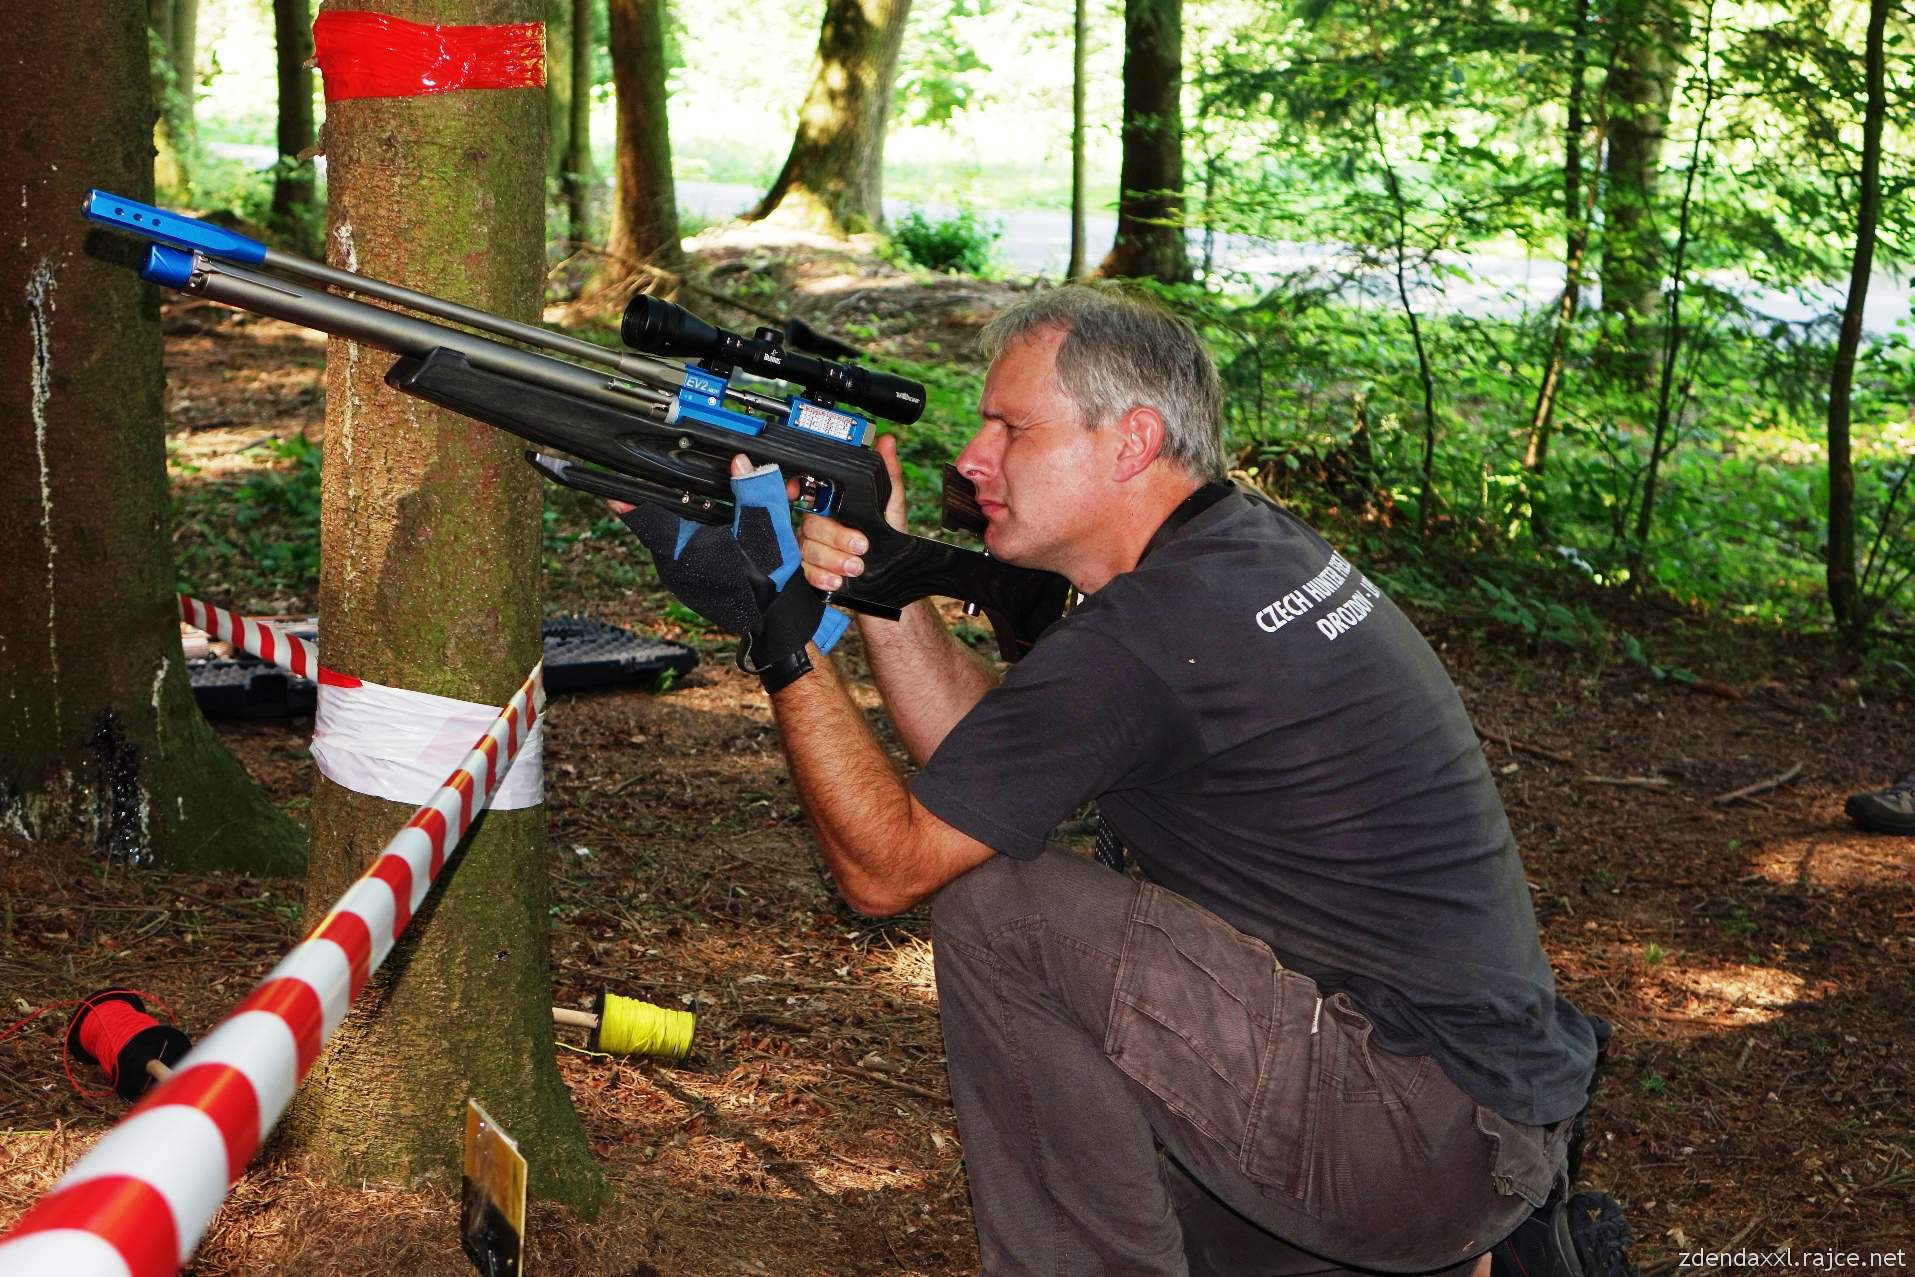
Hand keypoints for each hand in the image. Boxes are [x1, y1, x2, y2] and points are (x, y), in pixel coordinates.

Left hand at [613, 456, 847, 687]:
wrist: (777, 620)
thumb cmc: (768, 580)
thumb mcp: (766, 526)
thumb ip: (753, 488)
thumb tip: (739, 462)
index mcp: (684, 550)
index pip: (646, 518)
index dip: (631, 500)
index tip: (614, 489)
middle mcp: (674, 568)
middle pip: (664, 524)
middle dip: (680, 504)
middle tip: (697, 491)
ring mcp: (681, 581)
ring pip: (675, 541)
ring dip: (691, 525)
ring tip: (717, 515)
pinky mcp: (691, 588)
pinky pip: (686, 557)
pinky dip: (699, 543)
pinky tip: (723, 539)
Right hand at [796, 433, 907, 592]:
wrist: (891, 584)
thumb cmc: (889, 545)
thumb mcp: (892, 508)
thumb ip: (889, 475)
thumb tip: (888, 441)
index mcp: (834, 505)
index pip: (810, 492)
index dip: (799, 489)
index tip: (800, 492)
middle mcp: (820, 525)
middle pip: (811, 525)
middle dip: (837, 538)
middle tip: (862, 547)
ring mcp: (813, 548)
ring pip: (807, 549)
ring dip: (833, 560)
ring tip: (856, 567)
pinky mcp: (812, 571)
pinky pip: (805, 572)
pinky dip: (821, 577)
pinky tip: (837, 581)